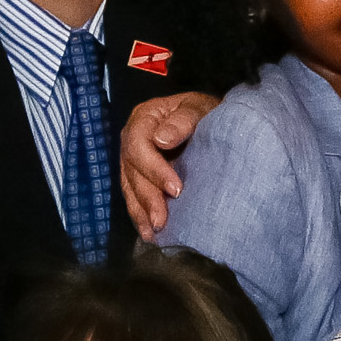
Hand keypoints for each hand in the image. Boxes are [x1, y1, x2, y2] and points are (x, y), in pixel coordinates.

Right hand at [121, 90, 217, 237]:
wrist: (210, 119)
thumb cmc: (205, 112)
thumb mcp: (198, 108)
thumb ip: (183, 120)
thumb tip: (161, 139)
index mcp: (144, 118)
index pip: (138, 146)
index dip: (154, 170)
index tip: (175, 189)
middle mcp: (133, 139)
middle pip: (132, 171)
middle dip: (147, 198)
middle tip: (162, 221)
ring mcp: (133, 159)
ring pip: (130, 188)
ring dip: (142, 212)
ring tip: (154, 232)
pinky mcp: (139, 176)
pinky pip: (134, 197)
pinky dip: (141, 216)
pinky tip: (150, 233)